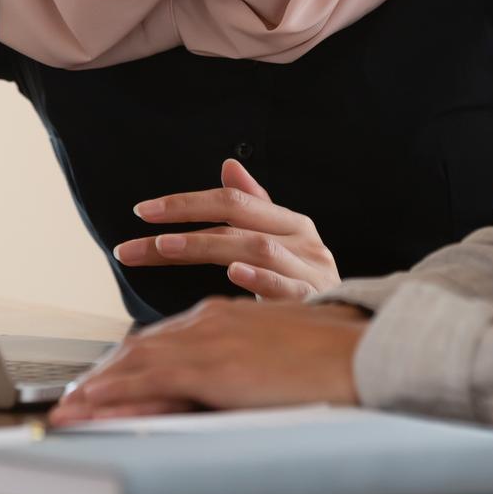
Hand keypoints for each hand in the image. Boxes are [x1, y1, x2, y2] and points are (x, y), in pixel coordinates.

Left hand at [48, 298, 367, 423]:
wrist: (355, 348)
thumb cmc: (324, 353)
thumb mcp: (273, 342)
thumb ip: (240, 348)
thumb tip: (220, 368)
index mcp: (222, 315)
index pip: (160, 339)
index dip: (126, 362)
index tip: (100, 382)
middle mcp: (209, 319)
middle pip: (140, 347)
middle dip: (102, 375)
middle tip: (71, 400)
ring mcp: (208, 339)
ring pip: (137, 361)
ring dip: (100, 387)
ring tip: (71, 409)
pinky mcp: (212, 364)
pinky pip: (151, 381)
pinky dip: (118, 395)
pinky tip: (97, 408)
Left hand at [112, 159, 340, 300]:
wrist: (359, 329)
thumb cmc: (310, 284)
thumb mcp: (282, 242)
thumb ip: (255, 206)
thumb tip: (228, 164)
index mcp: (290, 221)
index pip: (232, 200)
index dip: (186, 203)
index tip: (142, 212)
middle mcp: (302, 238)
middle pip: (235, 221)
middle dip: (180, 227)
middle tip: (133, 245)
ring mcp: (311, 269)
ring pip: (254, 248)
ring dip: (208, 246)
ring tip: (167, 248)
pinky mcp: (317, 301)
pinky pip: (288, 286)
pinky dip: (261, 279)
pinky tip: (235, 274)